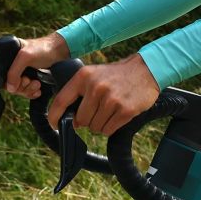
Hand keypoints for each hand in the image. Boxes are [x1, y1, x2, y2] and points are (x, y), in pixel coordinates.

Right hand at [0, 32, 69, 98]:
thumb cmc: (43, 48)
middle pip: (4, 83)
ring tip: (36, 82)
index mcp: (4, 54)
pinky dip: (30, 92)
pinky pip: (23, 91)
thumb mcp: (26, 57)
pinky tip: (37, 87)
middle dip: (16, 86)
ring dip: (26, 89)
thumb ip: (15, 71)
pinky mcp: (26, 78)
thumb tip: (9, 88)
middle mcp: (9, 64)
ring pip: (14, 89)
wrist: (59, 52)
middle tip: (28, 80)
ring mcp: (17, 72)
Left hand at [45, 55, 160, 137]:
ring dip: (100, 124)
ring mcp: (111, 99)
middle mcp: (96, 87)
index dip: (54, 116)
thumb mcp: (94, 75)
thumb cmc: (117, 75)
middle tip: (98, 111)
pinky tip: (117, 114)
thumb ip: (80, 93)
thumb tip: (70, 120)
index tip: (54, 124)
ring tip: (110, 110)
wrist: (146, 70)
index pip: (61, 100)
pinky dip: (111, 127)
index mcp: (84, 77)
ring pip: (95, 127)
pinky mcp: (124, 110)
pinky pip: (108, 130)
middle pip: (81, 119)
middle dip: (87, 121)